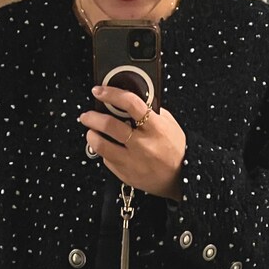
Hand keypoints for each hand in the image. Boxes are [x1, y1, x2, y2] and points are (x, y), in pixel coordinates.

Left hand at [77, 83, 184, 201]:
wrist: (180, 178)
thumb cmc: (174, 149)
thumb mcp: (169, 124)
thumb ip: (150, 111)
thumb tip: (128, 100)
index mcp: (155, 127)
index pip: (130, 103)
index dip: (111, 94)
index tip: (99, 91)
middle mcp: (142, 144)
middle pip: (109, 125)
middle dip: (92, 117)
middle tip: (87, 115)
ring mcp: (133, 161)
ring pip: (102, 146)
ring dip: (91, 136)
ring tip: (91, 132)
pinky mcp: (126, 175)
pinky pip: (107, 161)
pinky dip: (103, 152)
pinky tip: (106, 147)